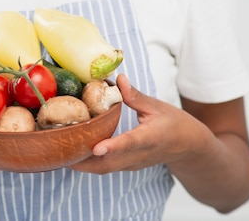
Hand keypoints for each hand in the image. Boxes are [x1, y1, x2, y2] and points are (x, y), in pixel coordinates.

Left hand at [69, 74, 205, 173]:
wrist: (189, 147)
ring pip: (104, 168)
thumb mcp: (157, 106)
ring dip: (82, 163)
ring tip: (59, 151)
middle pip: (109, 163)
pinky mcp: (128, 165)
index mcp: (150, 137)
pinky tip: (72, 150)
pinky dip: (88, 162)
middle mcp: (139, 154)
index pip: (129, 143)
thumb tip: (118, 79)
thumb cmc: (174, 123)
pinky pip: (105, 167)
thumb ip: (135, 96)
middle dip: (83, 160)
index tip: (97, 147)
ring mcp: (133, 163)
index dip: (113, 146)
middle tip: (60, 148)